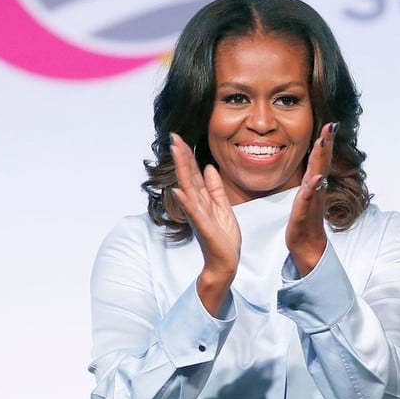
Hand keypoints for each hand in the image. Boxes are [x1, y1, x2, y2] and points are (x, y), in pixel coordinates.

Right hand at [170, 133, 241, 314]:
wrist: (225, 261)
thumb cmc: (223, 237)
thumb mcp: (223, 207)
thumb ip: (215, 188)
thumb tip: (208, 168)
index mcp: (202, 199)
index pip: (193, 173)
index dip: (188, 156)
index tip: (180, 138)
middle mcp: (197, 205)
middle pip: (188, 176)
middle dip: (182, 156)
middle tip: (174, 137)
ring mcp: (198, 215)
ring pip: (188, 188)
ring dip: (182, 171)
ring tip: (176, 153)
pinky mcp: (204, 227)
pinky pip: (194, 212)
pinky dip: (186, 202)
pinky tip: (179, 190)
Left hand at [285, 122, 335, 275]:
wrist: (307, 245)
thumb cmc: (305, 220)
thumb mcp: (306, 196)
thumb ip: (311, 181)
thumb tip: (315, 168)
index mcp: (314, 184)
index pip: (320, 159)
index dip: (325, 142)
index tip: (330, 125)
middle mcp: (316, 190)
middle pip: (322, 163)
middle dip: (326, 144)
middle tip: (331, 126)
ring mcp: (311, 200)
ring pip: (316, 176)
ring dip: (320, 160)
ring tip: (323, 144)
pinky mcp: (303, 213)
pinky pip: (307, 198)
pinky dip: (312, 187)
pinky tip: (315, 178)